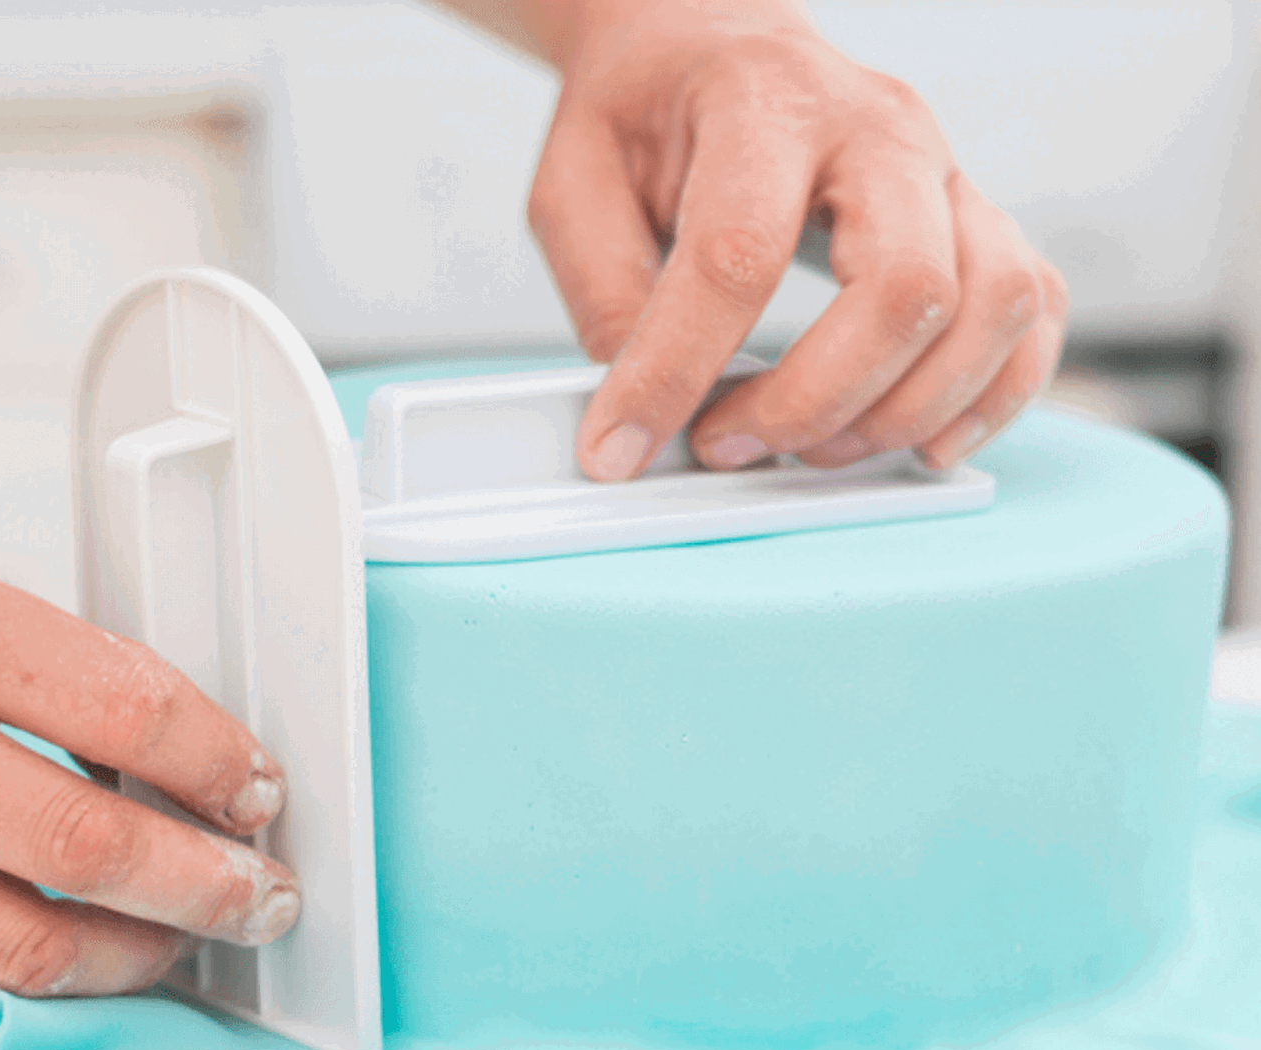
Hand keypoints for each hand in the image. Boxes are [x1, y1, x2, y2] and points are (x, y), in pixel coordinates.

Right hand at [0, 512, 298, 1023]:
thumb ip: (38, 658)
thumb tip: (169, 746)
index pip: (120, 706)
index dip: (218, 761)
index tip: (255, 789)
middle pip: (84, 844)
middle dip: (207, 885)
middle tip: (259, 895)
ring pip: (20, 946)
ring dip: (133, 957)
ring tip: (181, 941)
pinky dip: (27, 990)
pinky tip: (72, 964)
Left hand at [520, 0, 1067, 476]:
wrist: (709, 38)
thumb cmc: (646, 110)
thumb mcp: (576, 188)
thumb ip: (606, 297)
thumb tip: (641, 416)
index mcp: (763, 103)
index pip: (737, 257)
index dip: (677, 372)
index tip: (623, 445)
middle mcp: (879, 128)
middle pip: (905, 288)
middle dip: (814, 404)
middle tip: (729, 444)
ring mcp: (945, 172)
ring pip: (993, 306)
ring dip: (906, 411)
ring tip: (815, 449)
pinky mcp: (976, 219)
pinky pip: (1033, 312)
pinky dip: (994, 395)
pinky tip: (922, 442)